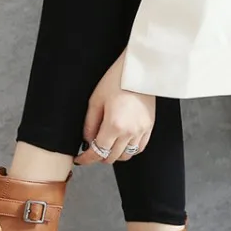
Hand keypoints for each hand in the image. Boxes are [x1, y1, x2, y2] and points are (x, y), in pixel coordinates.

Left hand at [75, 51, 155, 165]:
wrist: (140, 70)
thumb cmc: (117, 80)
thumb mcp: (95, 101)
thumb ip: (90, 124)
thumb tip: (87, 141)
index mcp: (114, 126)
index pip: (98, 152)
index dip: (87, 159)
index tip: (80, 159)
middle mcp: (129, 132)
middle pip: (112, 157)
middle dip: (99, 156)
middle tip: (91, 150)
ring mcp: (141, 131)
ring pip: (126, 156)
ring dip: (114, 154)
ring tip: (107, 146)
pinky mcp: (149, 127)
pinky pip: (139, 148)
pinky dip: (128, 150)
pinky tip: (121, 143)